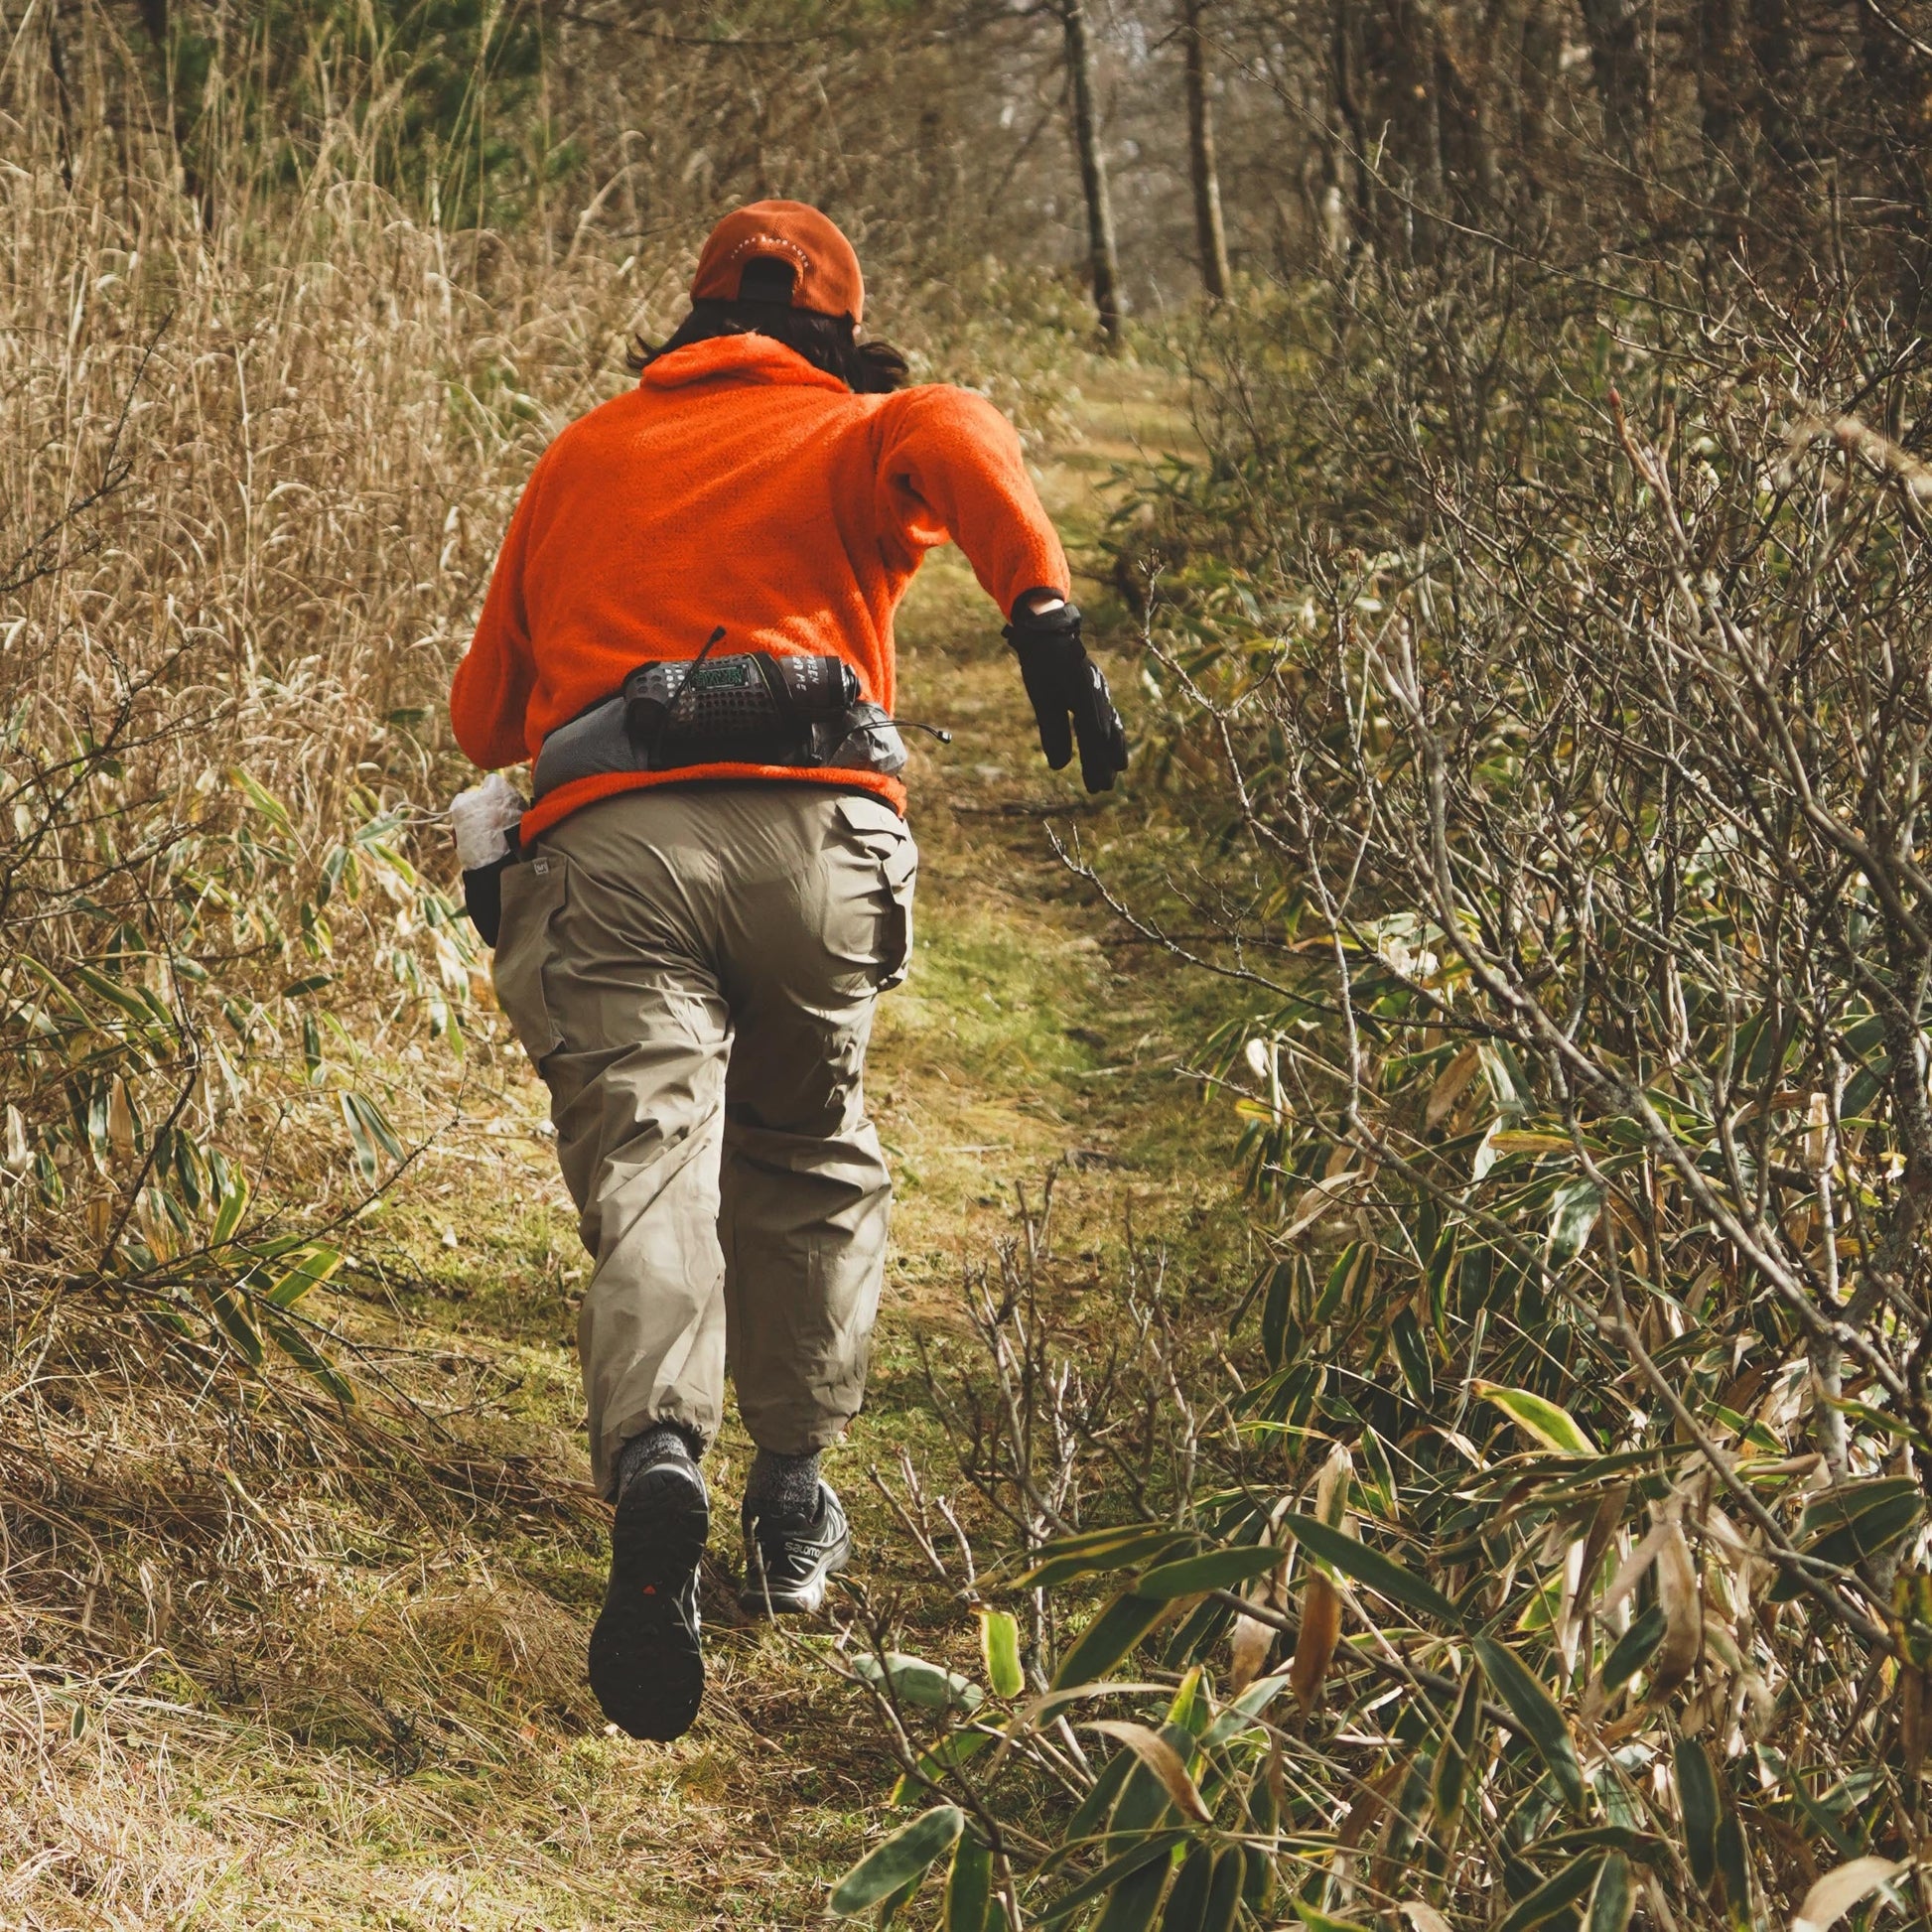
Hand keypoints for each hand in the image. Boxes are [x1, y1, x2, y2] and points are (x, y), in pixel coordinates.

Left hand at [1003, 593, 1128, 792]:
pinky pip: (1110, 715)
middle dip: (1105, 762)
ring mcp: (1100, 690)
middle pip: (1105, 734)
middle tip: (1103, 788)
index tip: (1096, 784)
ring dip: (1112, 750)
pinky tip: (1112, 747)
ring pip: (1111, 725)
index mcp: (1082, 693)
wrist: (1050, 632)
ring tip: (1117, 770)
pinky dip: (1113, 734)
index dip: (1095, 761)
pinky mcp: (1097, 689)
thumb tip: (1059, 767)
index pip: (1091, 735)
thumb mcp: (1042, 697)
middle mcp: (1097, 692)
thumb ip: (1052, 731)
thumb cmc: (1042, 664)